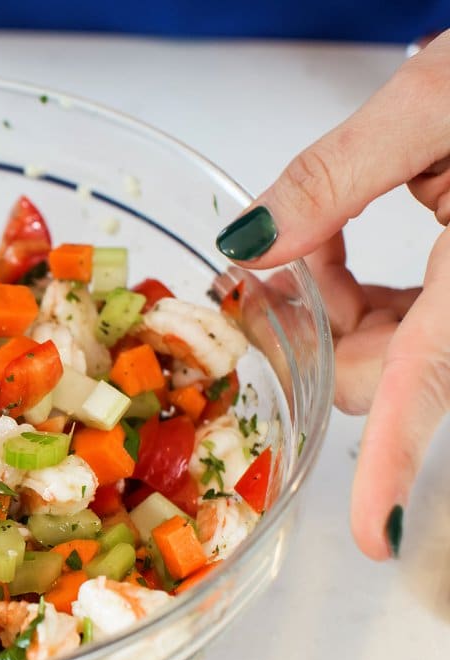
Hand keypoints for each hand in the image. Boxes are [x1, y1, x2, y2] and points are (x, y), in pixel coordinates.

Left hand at [215, 34, 449, 559]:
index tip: (372, 535)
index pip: (424, 383)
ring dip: (331, 313)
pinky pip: (407, 331)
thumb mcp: (430, 105)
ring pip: (388, 358)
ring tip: (318, 235)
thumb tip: (248, 243)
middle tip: (269, 267)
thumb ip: (331, 179)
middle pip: (380, 375)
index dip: (395, 465)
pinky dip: (360, 301)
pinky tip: (340, 247)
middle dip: (313, 332)